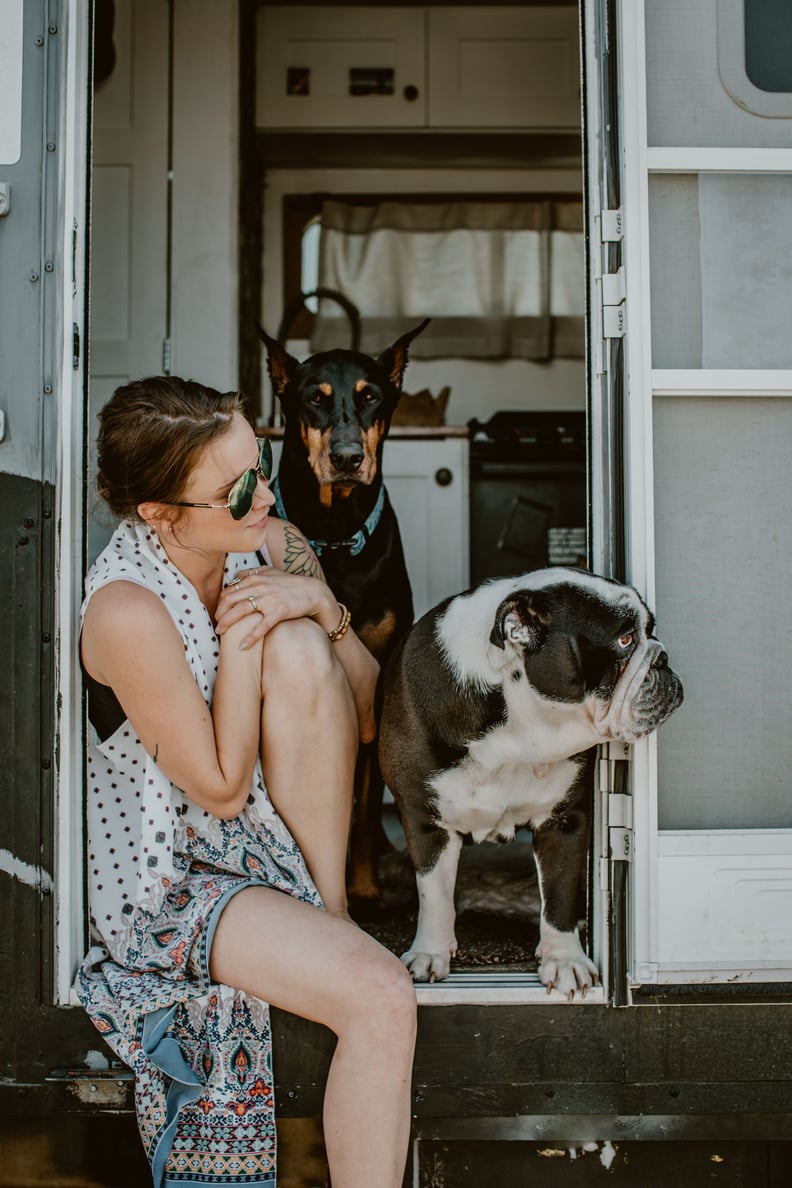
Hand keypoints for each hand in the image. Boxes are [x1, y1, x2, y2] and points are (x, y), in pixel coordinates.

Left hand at [215, 566, 337, 649]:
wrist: (313, 591)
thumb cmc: (291, 583)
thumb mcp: (271, 572)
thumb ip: (253, 572)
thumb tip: (237, 576)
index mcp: (255, 578)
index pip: (229, 590)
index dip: (220, 603)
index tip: (218, 614)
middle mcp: (260, 587)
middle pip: (231, 600)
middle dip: (220, 614)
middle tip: (216, 626)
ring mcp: (269, 599)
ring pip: (241, 611)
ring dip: (228, 623)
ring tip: (221, 633)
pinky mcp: (279, 611)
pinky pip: (262, 625)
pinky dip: (251, 636)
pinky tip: (242, 646)